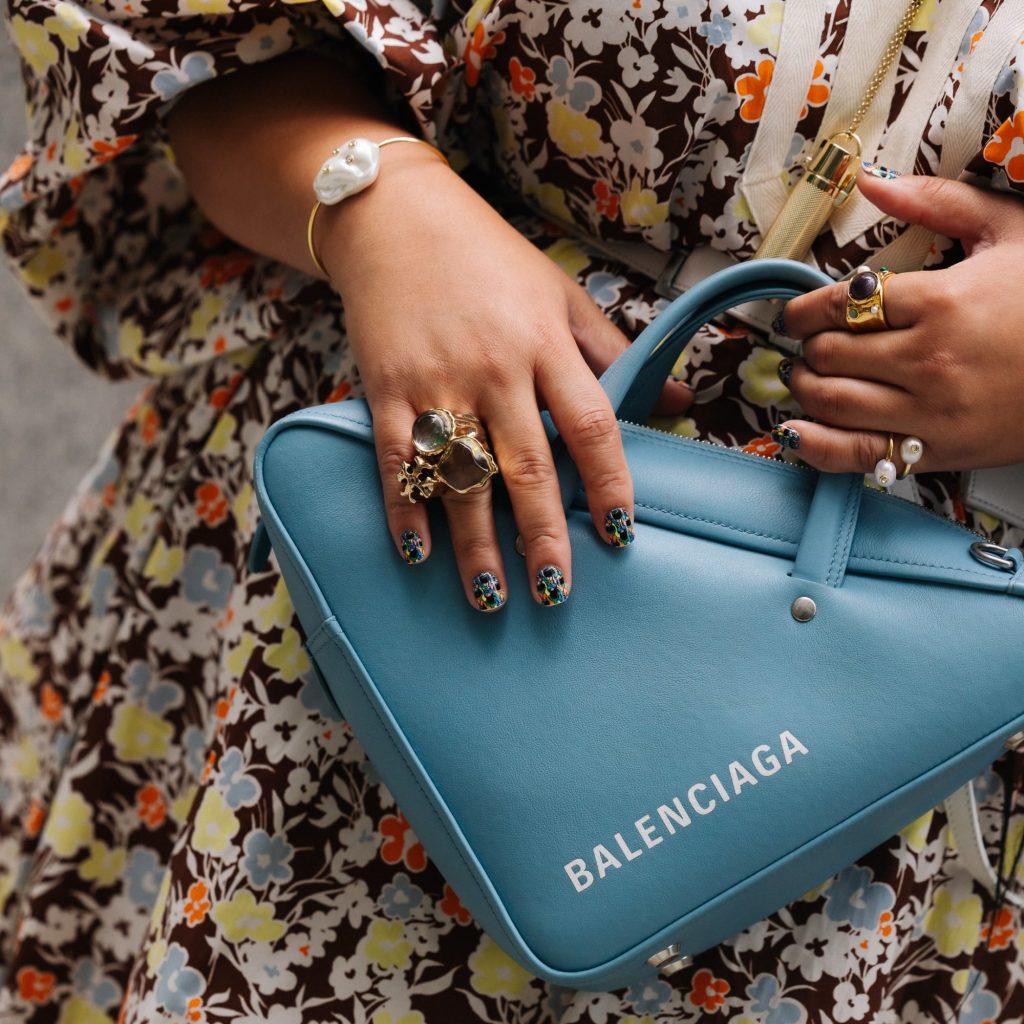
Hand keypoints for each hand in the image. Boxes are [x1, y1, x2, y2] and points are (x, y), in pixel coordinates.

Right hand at [318, 147, 692, 610]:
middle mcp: (495, 367)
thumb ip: (612, 351)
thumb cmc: (488, 259)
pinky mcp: (385, 387)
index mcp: (546, 343)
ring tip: (491, 599)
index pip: (591, 427)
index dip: (610, 485)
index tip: (621, 535)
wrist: (394, 217)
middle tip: (556, 593)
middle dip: (544, 536)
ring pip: (462, 476)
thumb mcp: (560, 293)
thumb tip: (674, 404)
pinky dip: (404, 508)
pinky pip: (394, 458)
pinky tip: (417, 553)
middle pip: (527, 467)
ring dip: (476, 544)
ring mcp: (437, 380)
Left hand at [772, 169, 1023, 478]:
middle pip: (828, 356)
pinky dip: (815, 445)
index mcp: (941, 301)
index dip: (804, 310)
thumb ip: (936, 202)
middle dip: (807, 349)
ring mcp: (932, 412)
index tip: (799, 313)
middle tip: (810, 345)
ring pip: (831, 403)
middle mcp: (929, 360)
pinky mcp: (938, 452)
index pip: (839, 305)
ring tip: (812, 377)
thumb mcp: (1010, 231)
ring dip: (805, 390)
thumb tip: (870, 184)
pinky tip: (797, 430)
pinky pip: (855, 456)